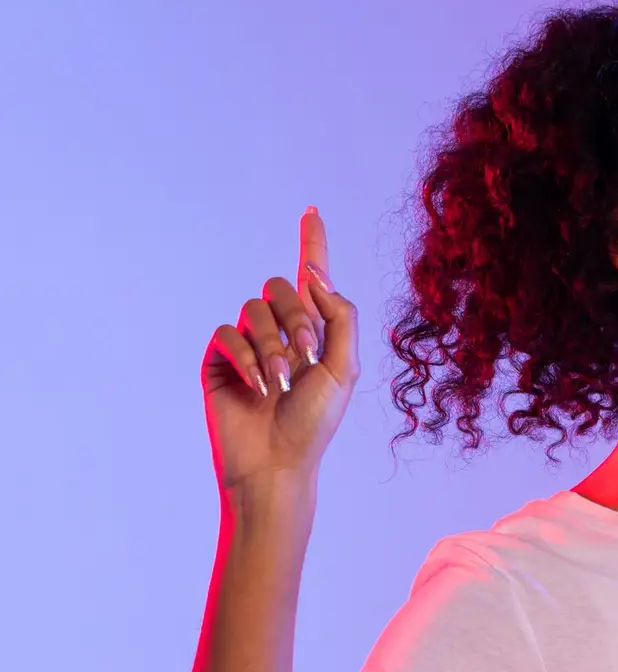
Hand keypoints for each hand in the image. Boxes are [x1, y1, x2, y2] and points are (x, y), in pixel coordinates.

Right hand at [201, 208, 359, 491]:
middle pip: (280, 288)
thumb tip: (316, 277)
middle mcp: (280, 330)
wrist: (278, 461)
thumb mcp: (345, 368)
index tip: (313, 211)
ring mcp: (247, 343)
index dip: (313, 243)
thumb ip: (341, 317)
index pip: (312, 277)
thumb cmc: (314, 422)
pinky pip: (226, 333)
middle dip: (298, 317)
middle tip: (308, 354)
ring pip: (253, 310)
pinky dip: (245, 356)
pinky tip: (256, 384)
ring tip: (282, 382)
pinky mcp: (219, 359)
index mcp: (316, 330)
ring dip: (273, 345)